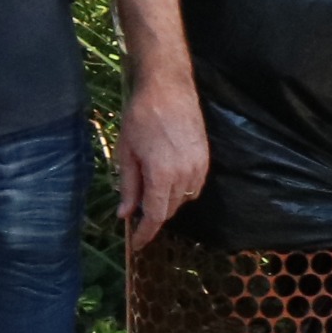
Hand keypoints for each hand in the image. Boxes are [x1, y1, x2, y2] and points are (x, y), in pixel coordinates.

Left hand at [114, 74, 209, 248]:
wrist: (169, 89)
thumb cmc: (140, 117)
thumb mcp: (126, 153)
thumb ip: (128, 186)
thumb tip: (125, 214)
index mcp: (163, 175)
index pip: (156, 215)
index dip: (146, 233)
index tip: (137, 243)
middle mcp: (186, 174)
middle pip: (170, 209)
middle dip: (153, 216)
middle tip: (135, 216)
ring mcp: (199, 166)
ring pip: (184, 198)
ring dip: (167, 203)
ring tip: (148, 197)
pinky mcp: (206, 158)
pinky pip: (194, 185)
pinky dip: (180, 191)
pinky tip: (166, 183)